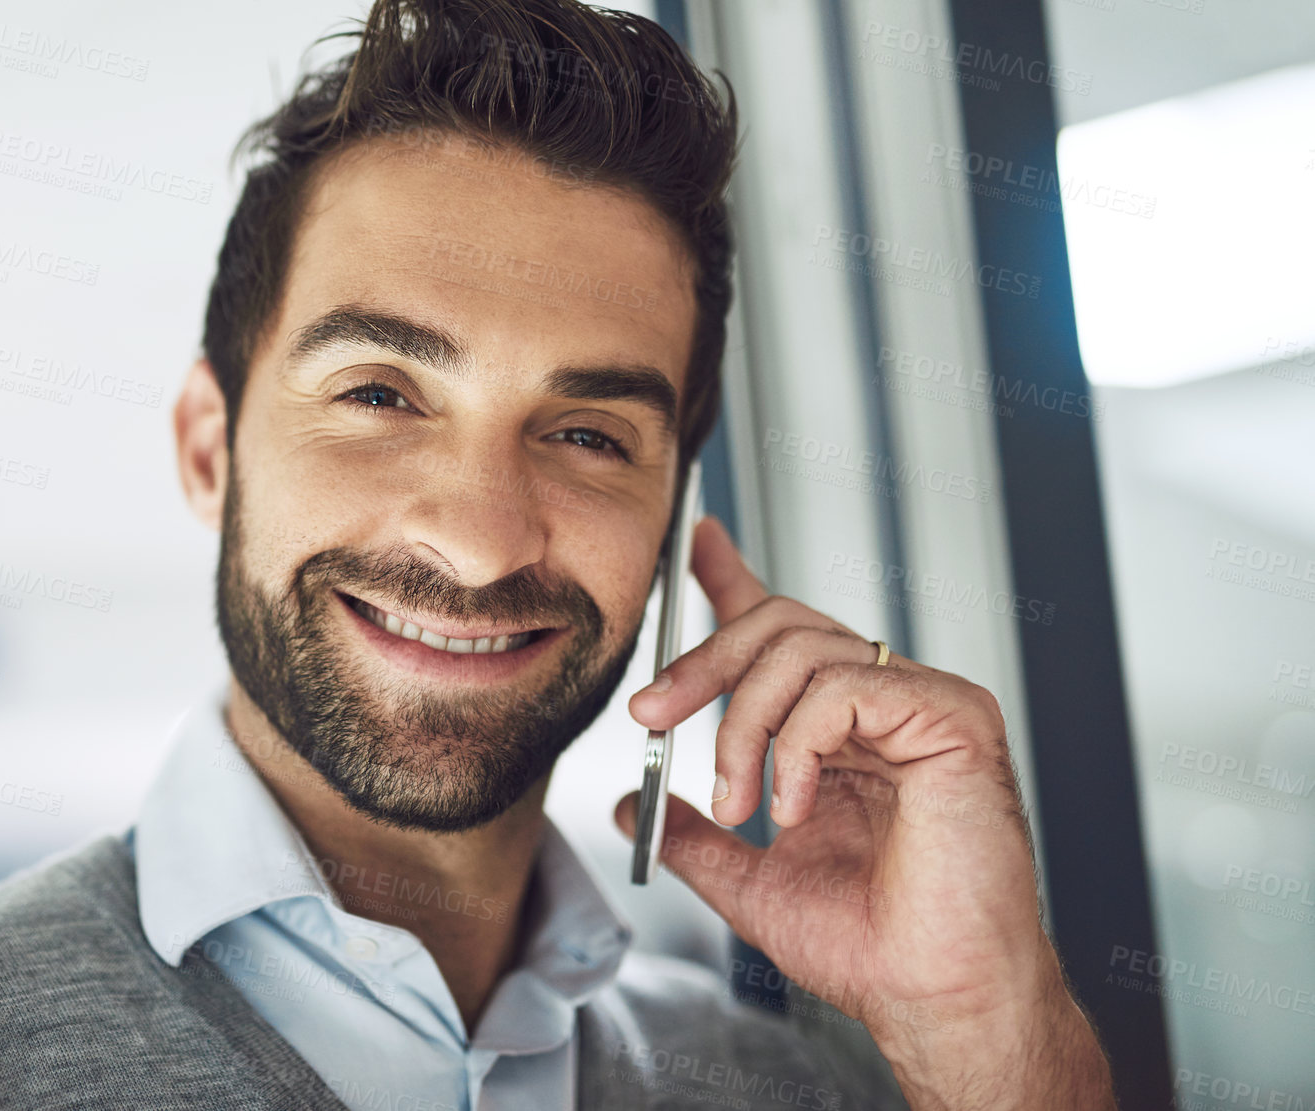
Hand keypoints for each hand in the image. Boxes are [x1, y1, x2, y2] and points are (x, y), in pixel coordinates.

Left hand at [614, 516, 1113, 1108]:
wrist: (930, 996)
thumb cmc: (869, 947)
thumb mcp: (749, 881)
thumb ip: (694, 835)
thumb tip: (632, 802)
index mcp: (842, 733)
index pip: (784, 635)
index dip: (735, 580)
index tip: (697, 544)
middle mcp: (883, 707)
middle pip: (779, 625)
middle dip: (702, 663)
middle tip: (651, 716)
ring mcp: (922, 706)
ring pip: (801, 651)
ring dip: (742, 728)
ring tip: (741, 803)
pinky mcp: (953, 717)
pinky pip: (846, 686)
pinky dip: (798, 745)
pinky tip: (794, 807)